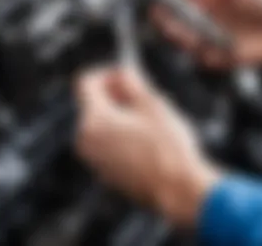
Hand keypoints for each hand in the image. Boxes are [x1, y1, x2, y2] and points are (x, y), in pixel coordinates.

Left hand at [76, 67, 218, 226]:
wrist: (177, 189)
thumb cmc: (167, 144)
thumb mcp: (152, 104)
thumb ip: (131, 82)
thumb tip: (121, 72)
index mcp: (94, 119)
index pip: (85, 82)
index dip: (105, 72)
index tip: (125, 75)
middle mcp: (86, 139)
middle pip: (92, 103)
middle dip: (114, 94)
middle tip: (141, 96)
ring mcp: (94, 159)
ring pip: (100, 124)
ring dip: (118, 114)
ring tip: (147, 119)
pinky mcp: (104, 172)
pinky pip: (105, 143)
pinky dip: (119, 134)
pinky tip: (145, 139)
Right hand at [152, 0, 261, 68]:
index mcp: (210, 0)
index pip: (180, 2)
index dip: (166, 3)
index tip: (155, 4)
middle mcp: (208, 20)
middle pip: (179, 25)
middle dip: (170, 24)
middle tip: (166, 24)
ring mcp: (215, 40)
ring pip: (190, 43)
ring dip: (185, 41)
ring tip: (189, 38)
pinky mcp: (225, 57)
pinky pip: (208, 59)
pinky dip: (206, 57)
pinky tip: (211, 52)